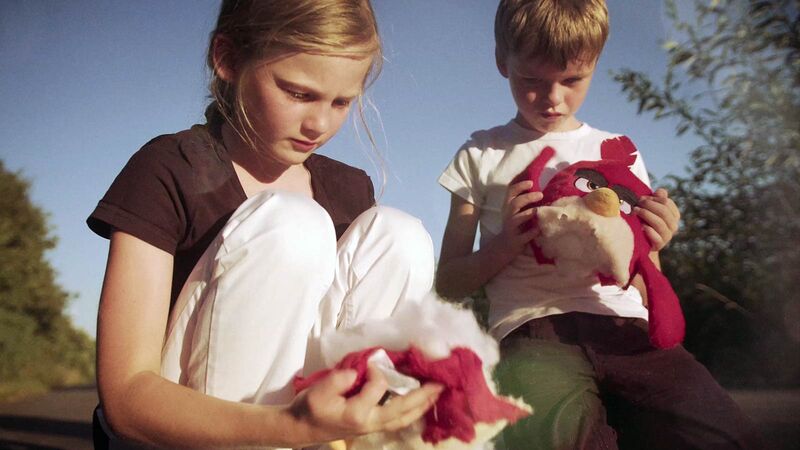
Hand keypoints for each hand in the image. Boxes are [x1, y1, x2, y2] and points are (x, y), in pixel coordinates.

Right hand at [289, 365, 442, 444]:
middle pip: (403, 410)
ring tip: (438, 392)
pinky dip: (413, 412)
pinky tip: (421, 404)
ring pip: (404, 418)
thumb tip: (362, 370)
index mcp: (358, 413)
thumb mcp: (319, 391)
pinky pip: (398, 420)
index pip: (379, 388)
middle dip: (423, 396)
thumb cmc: (309, 408)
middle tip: (442, 382)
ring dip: (422, 405)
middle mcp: (370, 422)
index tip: (371, 361)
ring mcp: (373, 426)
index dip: (379, 371)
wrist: (301, 428)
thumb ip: (340, 379)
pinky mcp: (372, 426)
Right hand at [491, 180, 542, 258]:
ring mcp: (511, 228)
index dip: (520, 186)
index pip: (510, 192)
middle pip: (515, 203)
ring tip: (539, 211)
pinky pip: (525, 236)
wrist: (503, 246)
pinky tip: (539, 229)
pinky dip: (532, 232)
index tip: (531, 183)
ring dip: (529, 213)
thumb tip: (540, 189)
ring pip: (518, 219)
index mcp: (507, 207)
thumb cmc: (514, 226)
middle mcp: (508, 216)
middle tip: (541, 194)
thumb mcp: (514, 212)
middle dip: (528, 198)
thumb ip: (523, 202)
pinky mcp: (516, 241)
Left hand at [635, 188, 679, 250]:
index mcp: (674, 215)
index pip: (666, 202)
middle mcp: (673, 225)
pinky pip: (656, 237)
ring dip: (646, 215)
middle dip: (648, 205)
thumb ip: (657, 199)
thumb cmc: (646, 221)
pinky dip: (649, 231)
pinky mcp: (660, 245)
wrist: (642, 242)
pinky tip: (641, 226)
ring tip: (635, 211)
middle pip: (663, 211)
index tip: (641, 198)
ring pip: (659, 223)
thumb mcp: (651, 209)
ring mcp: (667, 236)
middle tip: (637, 203)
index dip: (653, 198)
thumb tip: (660, 191)